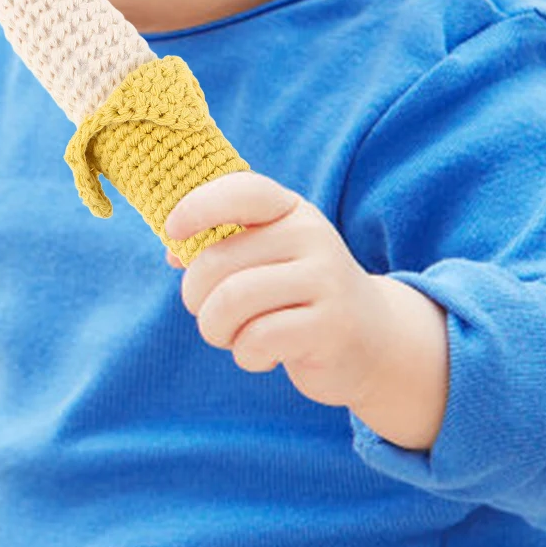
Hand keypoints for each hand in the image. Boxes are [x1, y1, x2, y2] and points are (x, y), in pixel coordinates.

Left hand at [163, 169, 392, 411]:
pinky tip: (265, 355)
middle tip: (210, 315)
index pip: (241, 192)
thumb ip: (220, 247)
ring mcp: (325, 279)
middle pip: (217, 261)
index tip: (173, 231)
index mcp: (290, 211)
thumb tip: (172, 252)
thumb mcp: (266, 259)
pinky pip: (257, 339)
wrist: (373, 338)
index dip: (198, 207)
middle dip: (196, 299)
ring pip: (231, 301)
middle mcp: (311, 236)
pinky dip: (247, 355)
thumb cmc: (298, 296)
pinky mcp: (330, 325)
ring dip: (215, 329)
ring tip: (230, 337)